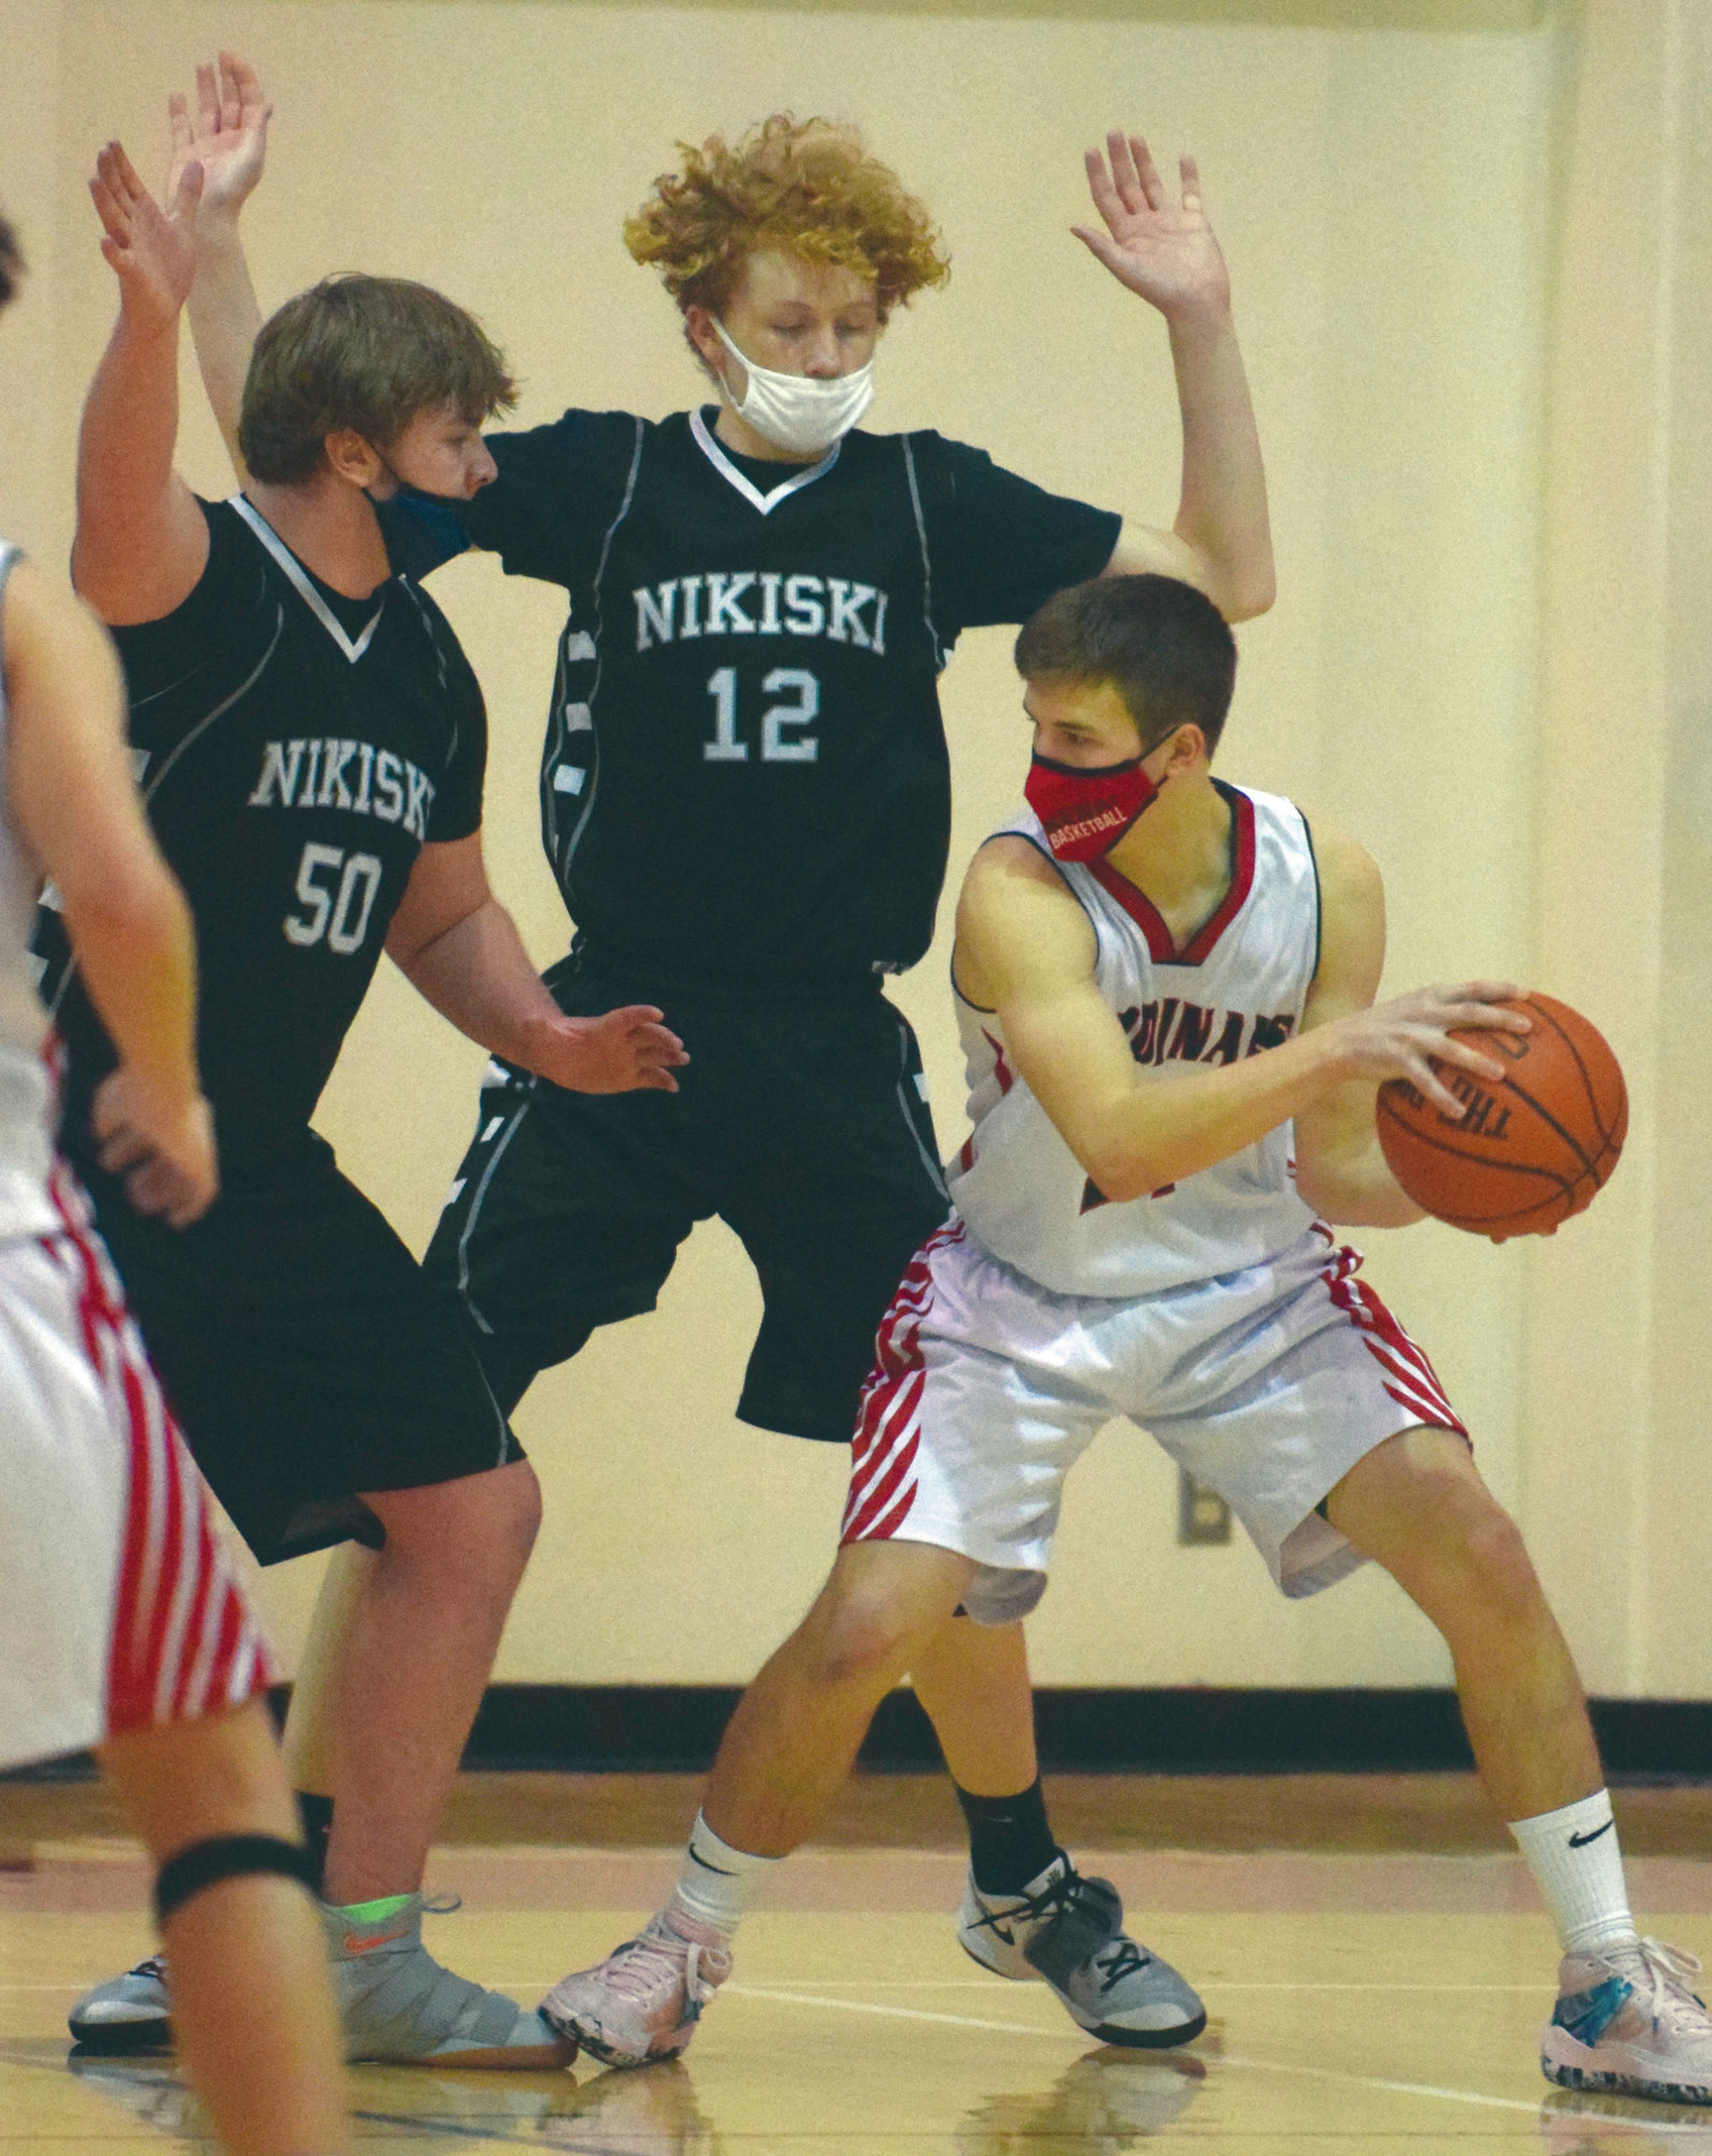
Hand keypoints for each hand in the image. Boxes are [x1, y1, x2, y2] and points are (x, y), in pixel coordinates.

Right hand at [89, 141, 201, 328]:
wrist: (165, 307)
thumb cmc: (170, 267)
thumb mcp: (182, 226)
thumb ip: (187, 196)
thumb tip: (196, 162)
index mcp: (145, 217)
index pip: (130, 185)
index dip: (122, 165)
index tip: (112, 142)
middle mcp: (133, 229)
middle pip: (118, 197)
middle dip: (110, 175)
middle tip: (101, 151)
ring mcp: (130, 250)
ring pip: (114, 222)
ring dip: (103, 202)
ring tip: (93, 180)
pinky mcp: (132, 274)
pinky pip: (120, 261)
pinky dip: (113, 252)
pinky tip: (105, 241)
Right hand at [91, 1069, 218, 1226]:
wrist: (162, 1090)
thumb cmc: (134, 1093)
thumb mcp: (112, 1102)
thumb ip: (107, 1117)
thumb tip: (102, 1133)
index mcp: (167, 1110)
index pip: (149, 1135)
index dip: (130, 1150)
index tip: (110, 1164)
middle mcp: (185, 1127)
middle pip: (168, 1157)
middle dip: (149, 1176)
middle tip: (132, 1193)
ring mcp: (196, 1145)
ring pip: (181, 1173)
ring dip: (162, 1191)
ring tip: (141, 1204)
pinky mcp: (203, 1162)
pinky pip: (204, 1190)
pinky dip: (190, 1206)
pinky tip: (177, 1221)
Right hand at [167, 51, 270, 226]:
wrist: (205, 218)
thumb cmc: (230, 190)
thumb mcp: (251, 158)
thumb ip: (256, 129)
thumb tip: (265, 103)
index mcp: (246, 143)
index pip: (248, 104)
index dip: (244, 80)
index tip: (232, 58)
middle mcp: (228, 144)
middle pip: (229, 104)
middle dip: (226, 80)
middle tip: (220, 55)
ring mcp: (206, 149)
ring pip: (207, 112)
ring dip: (205, 90)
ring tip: (201, 65)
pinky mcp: (185, 156)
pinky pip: (182, 129)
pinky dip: (179, 113)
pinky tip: (177, 96)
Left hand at [527, 1006, 689, 1094]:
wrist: (559, 1057)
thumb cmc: (552, 1042)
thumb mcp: (541, 1034)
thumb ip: (539, 1029)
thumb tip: (529, 1023)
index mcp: (605, 1028)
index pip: (626, 1018)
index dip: (641, 1014)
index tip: (657, 1013)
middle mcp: (622, 1041)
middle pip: (647, 1035)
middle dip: (662, 1038)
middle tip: (676, 1045)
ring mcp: (628, 1059)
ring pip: (654, 1056)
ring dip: (669, 1057)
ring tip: (683, 1059)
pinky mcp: (629, 1077)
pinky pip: (650, 1078)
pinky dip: (662, 1081)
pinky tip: (673, 1088)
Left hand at [1073, 130, 1230, 321]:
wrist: (1197, 303)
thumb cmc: (1160, 291)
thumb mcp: (1126, 268)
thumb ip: (1101, 247)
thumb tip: (1073, 227)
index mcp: (1126, 236)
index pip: (1107, 198)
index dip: (1098, 174)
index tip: (1091, 149)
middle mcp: (1145, 226)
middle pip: (1127, 186)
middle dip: (1119, 160)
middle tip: (1112, 132)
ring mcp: (1169, 223)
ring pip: (1152, 185)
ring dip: (1144, 161)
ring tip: (1135, 136)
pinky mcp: (1194, 222)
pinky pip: (1190, 192)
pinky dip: (1189, 175)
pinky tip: (1184, 156)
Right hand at [1325, 982, 1530, 1119]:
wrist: (1341, 1041)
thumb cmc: (1384, 1027)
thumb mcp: (1412, 1007)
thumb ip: (1442, 1009)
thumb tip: (1480, 1020)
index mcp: (1430, 996)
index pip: (1471, 987)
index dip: (1500, 989)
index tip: (1529, 994)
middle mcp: (1423, 1012)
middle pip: (1468, 1012)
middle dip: (1500, 1018)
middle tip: (1528, 1028)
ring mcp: (1410, 1035)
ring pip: (1450, 1048)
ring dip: (1477, 1060)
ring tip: (1501, 1074)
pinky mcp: (1397, 1059)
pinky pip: (1425, 1081)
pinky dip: (1443, 1097)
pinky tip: (1460, 1113)